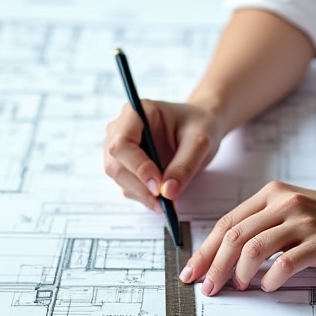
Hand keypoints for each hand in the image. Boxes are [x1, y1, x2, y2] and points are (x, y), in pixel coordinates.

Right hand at [104, 99, 222, 210]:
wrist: (200, 127)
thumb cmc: (199, 125)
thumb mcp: (199, 142)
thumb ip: (184, 166)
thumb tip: (167, 192)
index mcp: (137, 113)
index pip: (122, 143)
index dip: (137, 167)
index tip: (158, 187)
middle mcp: (122, 129)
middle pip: (116, 165)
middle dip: (140, 187)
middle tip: (166, 202)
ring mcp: (121, 149)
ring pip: (120, 179)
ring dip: (143, 194)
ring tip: (169, 201)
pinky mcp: (126, 165)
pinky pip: (128, 186)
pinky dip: (145, 196)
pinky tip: (164, 198)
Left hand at [181, 180, 315, 294]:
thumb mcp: (289, 209)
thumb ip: (261, 223)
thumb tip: (223, 255)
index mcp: (271, 195)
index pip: (227, 223)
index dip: (206, 250)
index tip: (193, 271)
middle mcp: (284, 205)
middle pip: (235, 236)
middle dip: (215, 265)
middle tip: (208, 287)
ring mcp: (302, 223)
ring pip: (254, 248)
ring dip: (239, 273)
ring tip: (239, 286)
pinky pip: (285, 263)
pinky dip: (271, 278)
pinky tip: (269, 286)